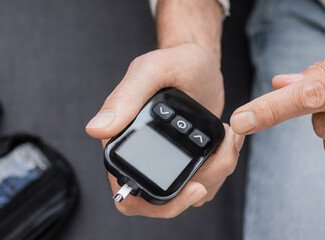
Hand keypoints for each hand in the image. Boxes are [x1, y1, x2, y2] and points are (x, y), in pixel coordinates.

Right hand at [86, 43, 243, 217]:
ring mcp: (166, 163)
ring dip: (218, 173)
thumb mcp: (150, 72)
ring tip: (228, 139)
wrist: (200, 61)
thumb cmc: (174, 62)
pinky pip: (206, 183)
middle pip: (166, 203)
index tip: (195, 187)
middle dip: (201, 186)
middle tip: (223, 158)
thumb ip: (124, 98)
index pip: (129, 197)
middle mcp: (140, 158)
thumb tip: (95, 130)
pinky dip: (222, 167)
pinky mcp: (188, 162)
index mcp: (122, 144)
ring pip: (191, 195)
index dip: (160, 204)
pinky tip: (229, 141)